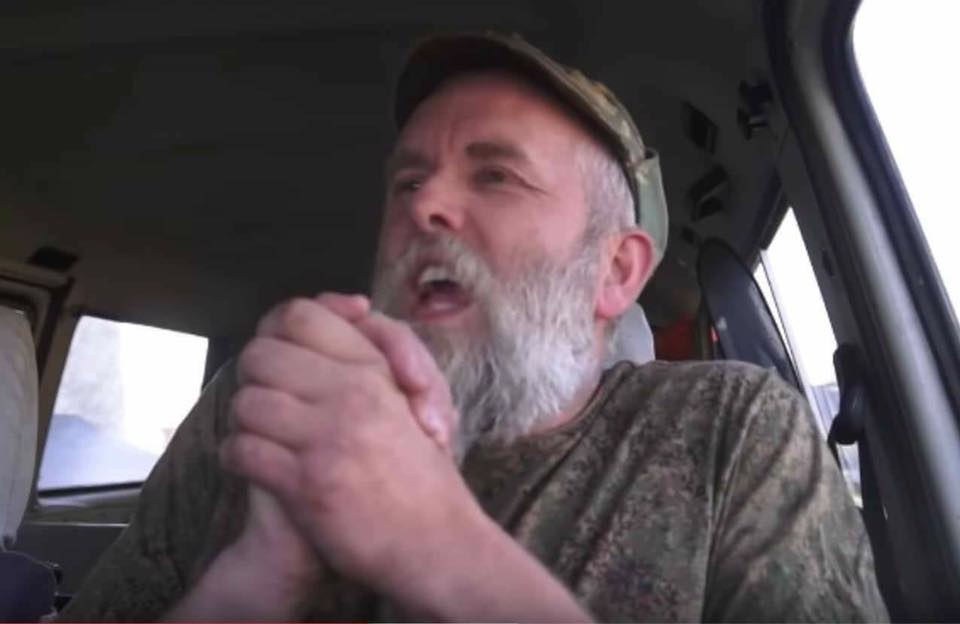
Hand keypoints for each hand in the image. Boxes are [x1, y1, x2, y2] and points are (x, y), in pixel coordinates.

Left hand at [221, 293, 476, 598]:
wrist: (437, 543)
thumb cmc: (426, 473)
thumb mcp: (418, 394)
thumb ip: (386, 346)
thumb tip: (349, 305)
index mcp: (374, 369)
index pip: (300, 316)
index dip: (279, 330)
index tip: (287, 354)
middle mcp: (350, 394)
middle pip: (260, 354)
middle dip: (255, 376)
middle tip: (268, 397)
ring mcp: (326, 439)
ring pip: (246, 403)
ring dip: (247, 420)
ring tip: (262, 435)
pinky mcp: (305, 484)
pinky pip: (243, 451)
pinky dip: (239, 458)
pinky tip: (255, 465)